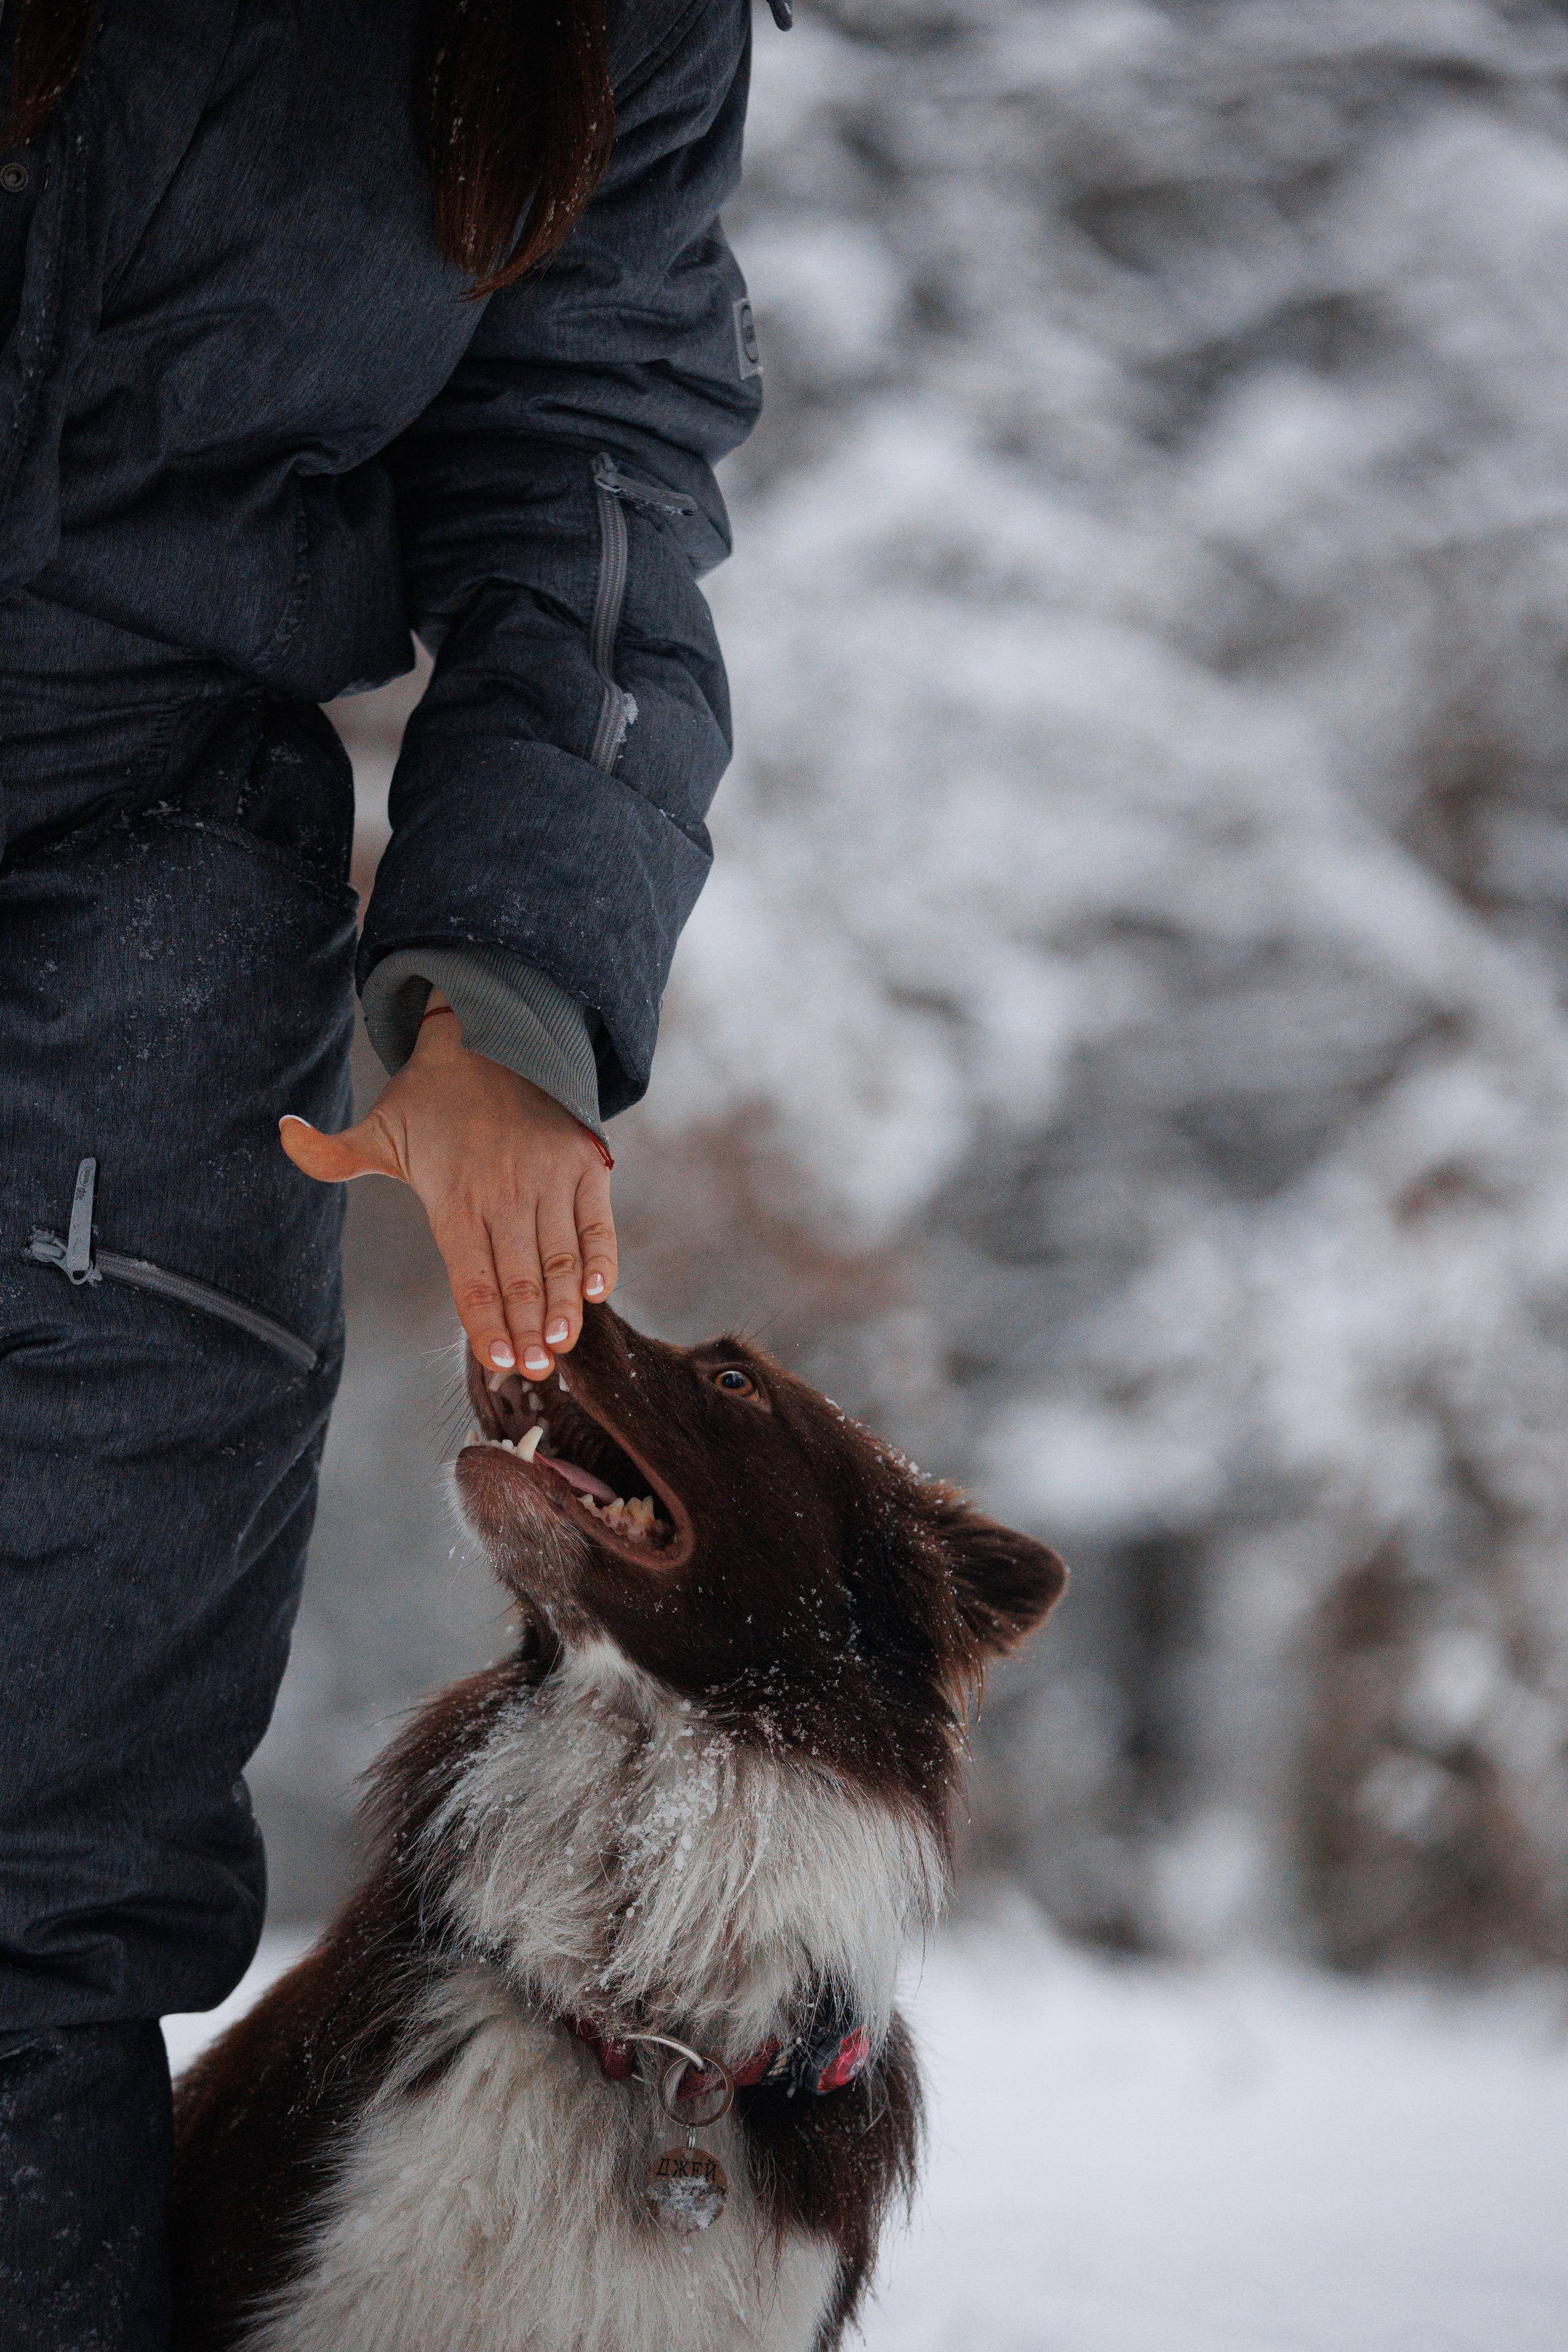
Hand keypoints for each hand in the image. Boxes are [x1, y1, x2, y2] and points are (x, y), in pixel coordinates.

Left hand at [279, 998, 614, 1374]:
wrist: (491, 1031)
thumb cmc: (431, 1094)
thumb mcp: (380, 1125)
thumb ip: (334, 1152)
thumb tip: (282, 1133)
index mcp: (453, 1196)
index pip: (471, 1275)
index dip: (485, 1321)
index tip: (497, 1360)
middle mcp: (502, 1192)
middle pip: (517, 1276)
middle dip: (527, 1329)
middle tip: (534, 1372)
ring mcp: (547, 1177)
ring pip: (558, 1257)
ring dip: (563, 1306)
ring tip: (561, 1346)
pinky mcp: (584, 1162)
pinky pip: (596, 1221)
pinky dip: (600, 1258)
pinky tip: (596, 1294)